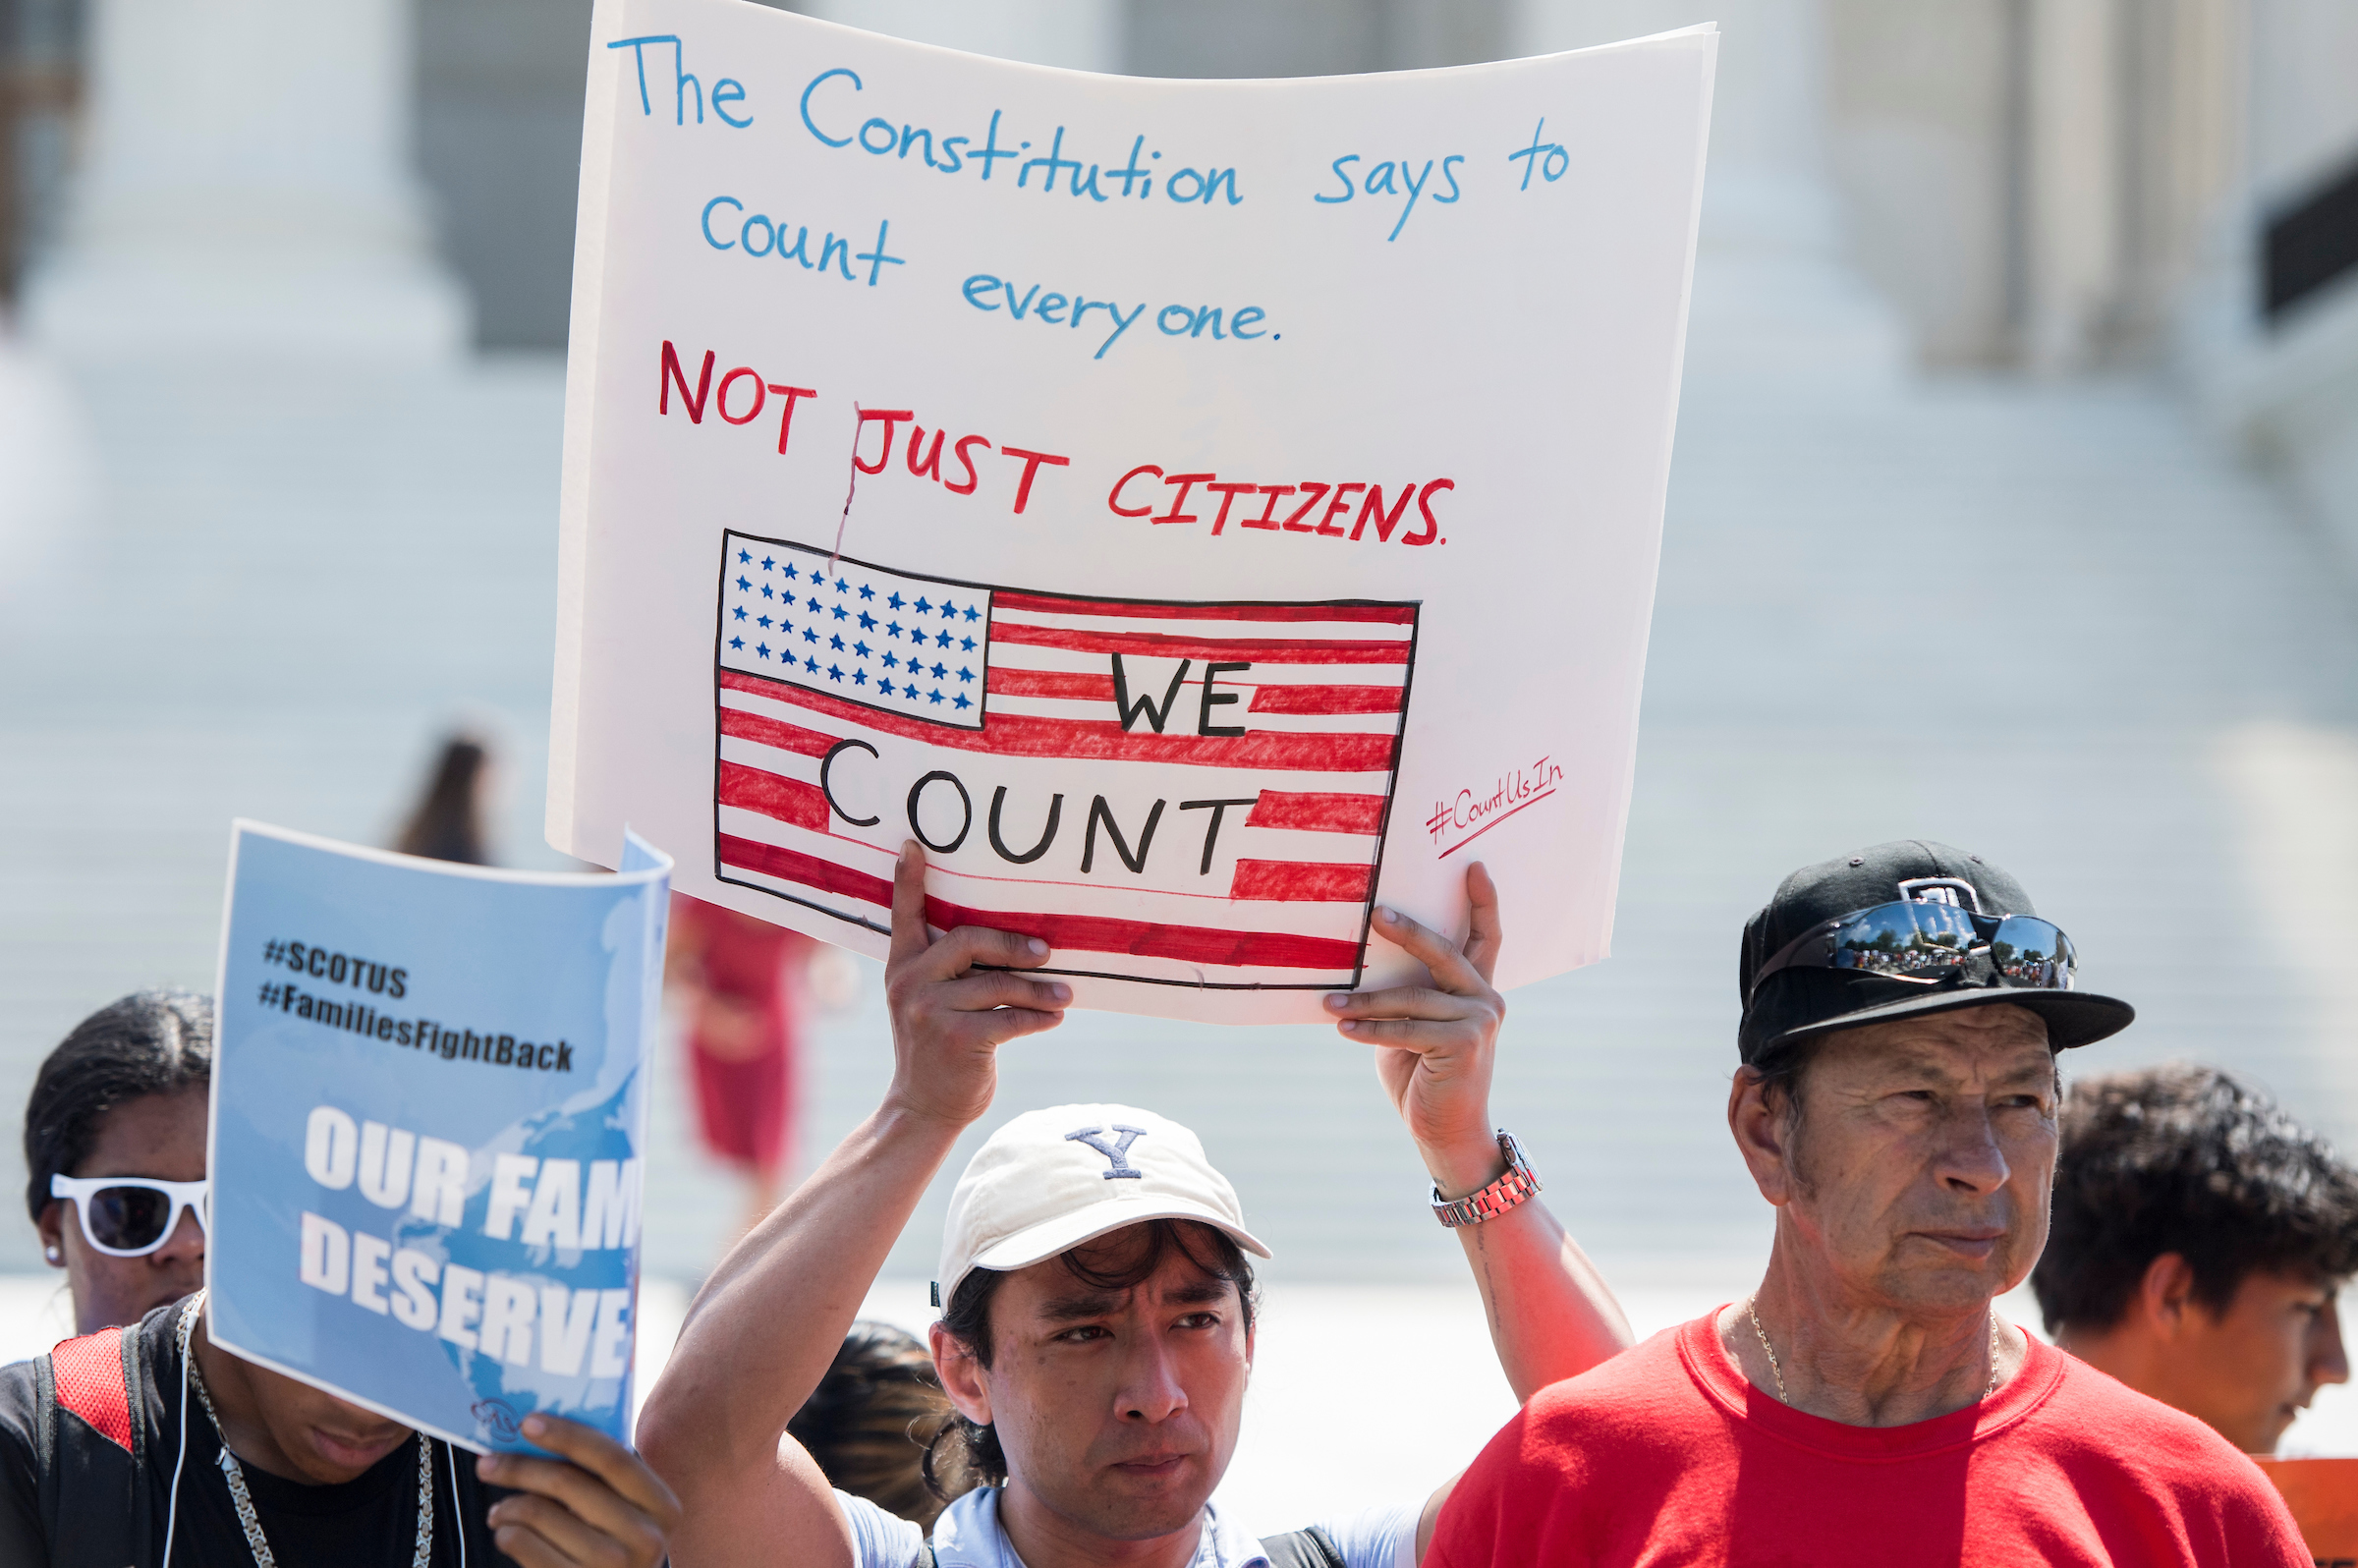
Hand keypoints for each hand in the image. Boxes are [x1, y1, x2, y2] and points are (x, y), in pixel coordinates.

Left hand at [476, 1414, 680, 1567]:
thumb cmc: (616, 1546)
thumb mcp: (630, 1513)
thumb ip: (605, 1479)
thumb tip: (540, 1433)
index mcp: (662, 1507)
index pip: (611, 1457)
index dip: (567, 1435)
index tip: (528, 1423)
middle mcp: (644, 1538)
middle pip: (567, 1482)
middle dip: (519, 1467)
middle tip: (487, 1463)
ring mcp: (611, 1567)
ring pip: (538, 1513)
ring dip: (508, 1505)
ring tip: (500, 1510)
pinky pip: (522, 1544)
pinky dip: (506, 1533)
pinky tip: (508, 1533)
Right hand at [882, 841, 1071, 1128]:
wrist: (924, 1107)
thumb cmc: (940, 1047)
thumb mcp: (930, 1003)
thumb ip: (950, 971)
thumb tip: (1016, 943)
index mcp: (903, 966)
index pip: (904, 914)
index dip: (909, 879)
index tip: (914, 844)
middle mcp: (910, 982)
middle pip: (969, 940)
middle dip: (1013, 944)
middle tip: (1046, 951)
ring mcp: (930, 1011)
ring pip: (1000, 984)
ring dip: (1040, 989)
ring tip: (1065, 994)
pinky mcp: (956, 1039)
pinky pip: (1011, 1017)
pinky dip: (1039, 1016)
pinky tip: (1054, 1017)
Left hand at [1324, 862, 1505, 1195]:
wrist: (1446, 1133)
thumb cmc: (1422, 1077)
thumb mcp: (1410, 1028)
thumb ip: (1404, 997)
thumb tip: (1356, 968)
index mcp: (1476, 989)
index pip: (1486, 936)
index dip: (1482, 901)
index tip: (1472, 865)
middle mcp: (1485, 998)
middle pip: (1444, 951)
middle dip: (1407, 930)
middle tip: (1374, 913)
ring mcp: (1480, 1019)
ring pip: (1412, 995)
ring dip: (1364, 1001)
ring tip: (1328, 1003)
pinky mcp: (1464, 1042)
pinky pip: (1405, 1027)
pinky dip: (1370, 1029)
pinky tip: (1342, 1028)